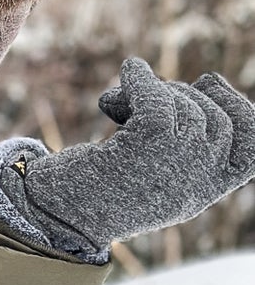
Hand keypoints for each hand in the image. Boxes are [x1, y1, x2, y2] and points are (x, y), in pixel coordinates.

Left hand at [0, 56, 254, 258]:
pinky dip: (142, 79)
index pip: (250, 156)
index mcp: (199, 194)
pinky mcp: (144, 150)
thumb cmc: (91, 188)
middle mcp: (194, 186)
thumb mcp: (145, 169)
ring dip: (154, 91)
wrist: (51, 212)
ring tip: (120, 100)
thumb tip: (195, 85)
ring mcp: (173, 170)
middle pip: (216, 122)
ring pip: (186, 108)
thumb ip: (175, 142)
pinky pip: (159, 100)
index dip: (242, 114)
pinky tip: (129, 71)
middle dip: (184, 95)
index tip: (210, 84)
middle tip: (146, 97)